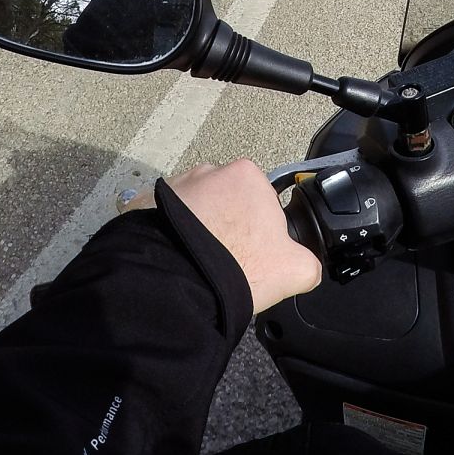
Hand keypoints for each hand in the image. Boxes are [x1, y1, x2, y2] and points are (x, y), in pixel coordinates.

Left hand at [125, 160, 321, 311]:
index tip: (253, 254)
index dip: (260, 231)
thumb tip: (305, 265)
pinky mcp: (144, 204)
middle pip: (227, 202)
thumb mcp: (295, 270)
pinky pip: (164, 222)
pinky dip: (170, 239)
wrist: (179, 283)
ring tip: (199, 265)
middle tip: (227, 262)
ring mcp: (174, 186)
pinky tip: (177, 263)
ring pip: (195, 211)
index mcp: (247, 176)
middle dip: (227, 228)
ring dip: (198, 232)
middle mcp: (209, 171)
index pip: (262, 201)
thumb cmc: (238, 267)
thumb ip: (309, 262)